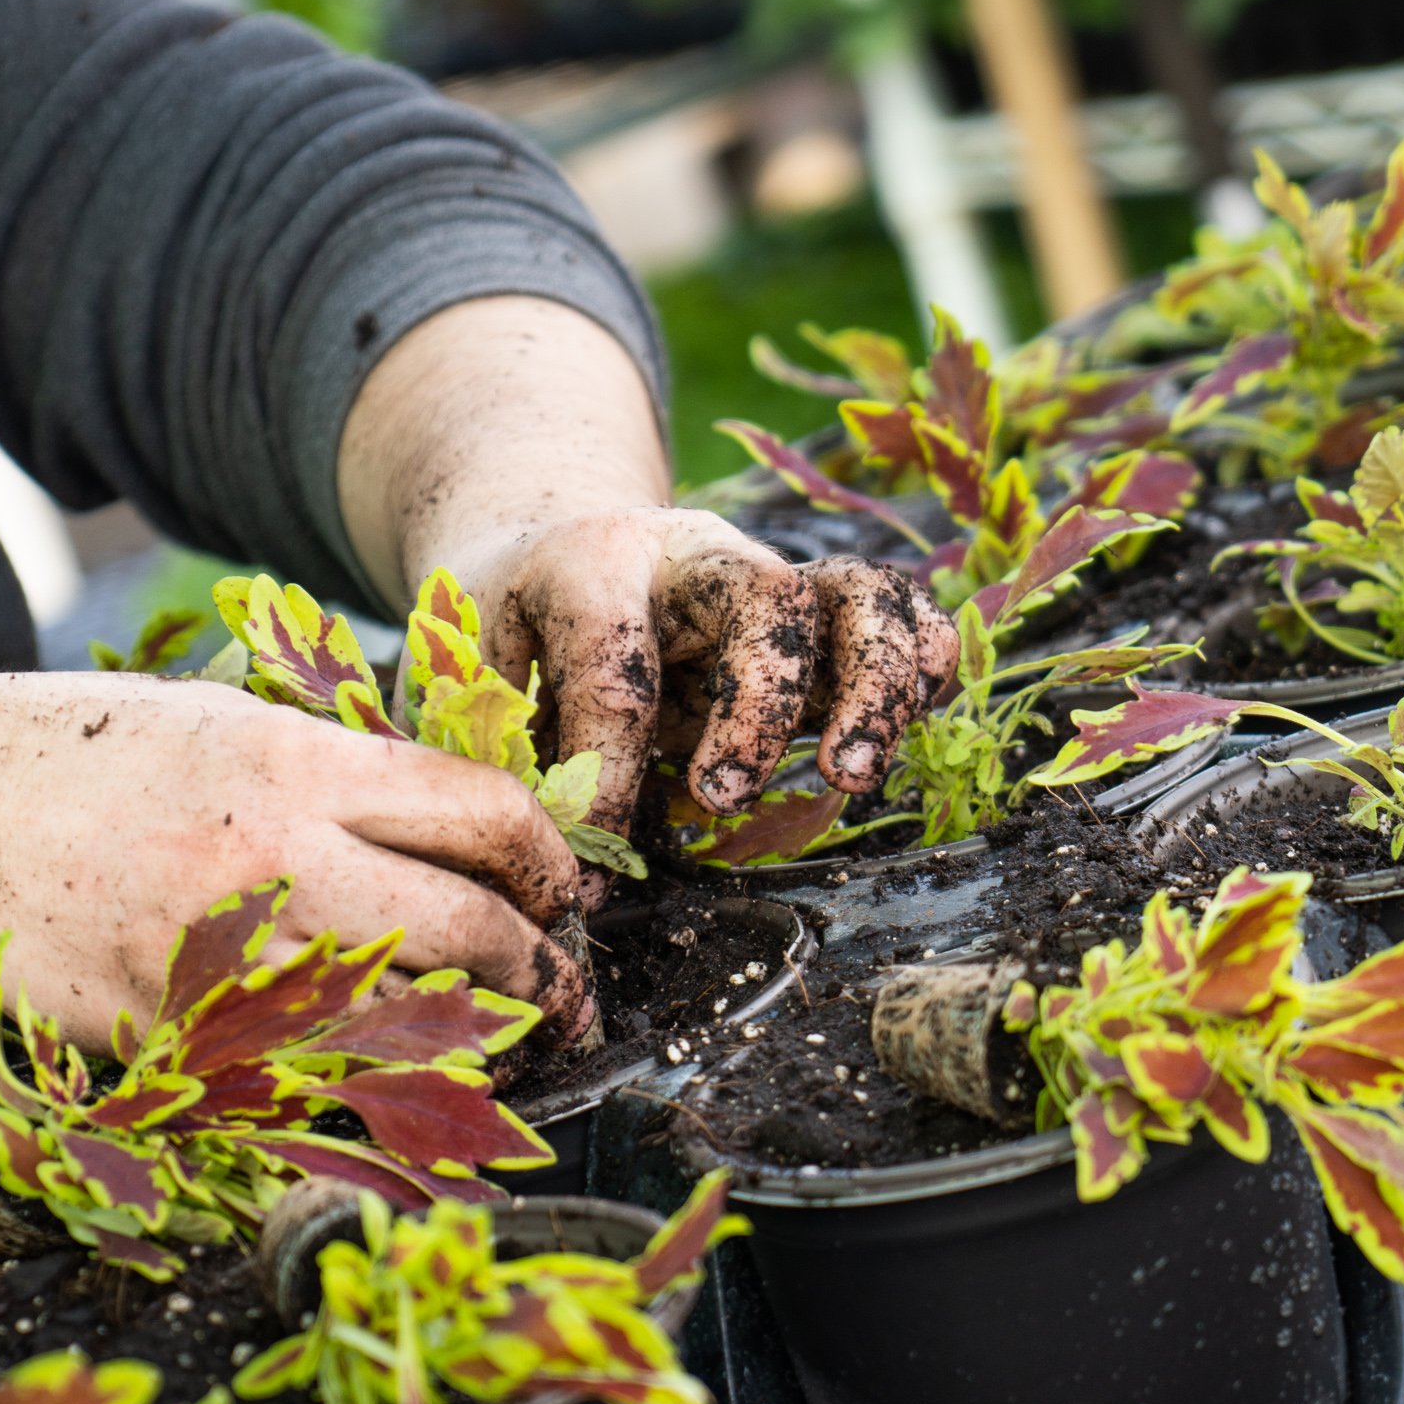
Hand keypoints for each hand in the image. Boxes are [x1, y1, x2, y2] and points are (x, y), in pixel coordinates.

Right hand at [0, 673, 592, 1083]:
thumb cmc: (80, 761)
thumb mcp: (225, 723)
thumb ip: (343, 773)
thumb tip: (466, 823)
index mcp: (294, 766)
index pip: (481, 813)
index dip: (546, 857)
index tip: (561, 883)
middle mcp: (273, 864)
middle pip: (472, 927)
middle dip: (541, 962)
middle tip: (562, 978)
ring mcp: (224, 966)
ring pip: (410, 1023)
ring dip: (473, 1038)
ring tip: (503, 1036)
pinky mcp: (179, 1047)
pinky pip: (311, 1083)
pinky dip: (369, 1090)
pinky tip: (395, 1084)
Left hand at [444, 512, 956, 828]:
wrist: (555, 547)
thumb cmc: (517, 635)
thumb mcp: (482, 676)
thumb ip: (517, 749)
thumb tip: (568, 856)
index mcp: (593, 561)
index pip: (615, 664)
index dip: (608, 770)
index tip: (588, 855)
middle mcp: (698, 554)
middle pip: (768, 596)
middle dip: (759, 706)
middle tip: (726, 795)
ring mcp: (772, 576)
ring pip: (860, 594)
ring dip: (872, 687)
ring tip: (848, 775)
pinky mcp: (823, 611)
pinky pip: (901, 612)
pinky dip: (922, 663)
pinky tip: (910, 725)